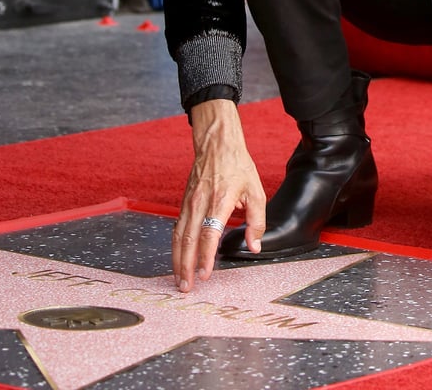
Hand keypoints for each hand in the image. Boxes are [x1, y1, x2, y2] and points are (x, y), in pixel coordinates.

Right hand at [172, 99, 265, 289]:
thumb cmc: (238, 166)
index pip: (209, 233)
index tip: (206, 274)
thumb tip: (254, 246)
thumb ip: (256, 220)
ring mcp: (189, 202)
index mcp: (220, 200)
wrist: (217, 144)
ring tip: (180, 279)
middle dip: (186, 266)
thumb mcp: (256, 191)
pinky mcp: (184, 202)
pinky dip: (175, 246)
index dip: (206, 256)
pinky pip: (176, 228)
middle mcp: (200, 202)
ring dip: (177, 260)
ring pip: (178, 236)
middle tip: (187, 287)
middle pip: (188, 239)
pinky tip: (177, 259)